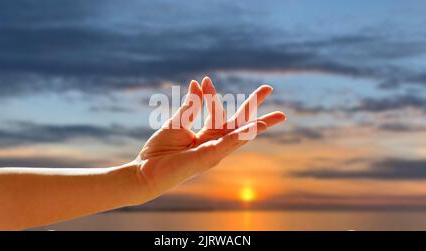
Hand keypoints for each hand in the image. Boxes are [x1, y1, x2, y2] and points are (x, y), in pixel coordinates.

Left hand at [135, 77, 285, 199]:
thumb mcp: (177, 122)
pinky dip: (244, 134)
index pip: (218, 112)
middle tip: (269, 87)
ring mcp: (215, 151)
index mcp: (207, 136)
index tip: (203, 80)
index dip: (211, 94)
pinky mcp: (210, 157)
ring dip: (258, 123)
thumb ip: (191, 105)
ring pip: (240, 132)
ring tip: (279, 116)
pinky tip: (257, 126)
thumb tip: (199, 83)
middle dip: (254, 105)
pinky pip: (230, 143)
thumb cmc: (160, 150)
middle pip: (239, 121)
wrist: (146, 171)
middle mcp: (215, 143)